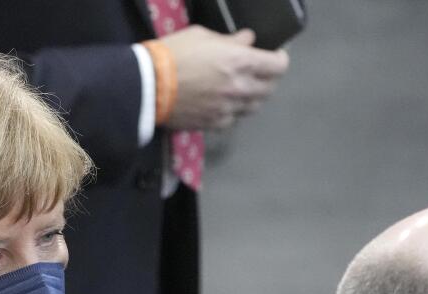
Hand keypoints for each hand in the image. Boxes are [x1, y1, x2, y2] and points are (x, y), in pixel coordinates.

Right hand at [158, 25, 289, 129]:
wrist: (148, 86)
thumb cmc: (173, 54)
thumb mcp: (202, 36)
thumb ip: (230, 40)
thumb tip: (248, 41)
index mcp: (240, 62)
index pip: (277, 66)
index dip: (279, 60)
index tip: (274, 56)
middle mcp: (239, 88)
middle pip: (269, 89)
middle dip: (268, 79)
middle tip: (259, 73)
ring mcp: (228, 109)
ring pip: (254, 107)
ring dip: (252, 97)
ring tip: (241, 89)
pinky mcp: (214, 124)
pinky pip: (233, 119)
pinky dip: (233, 111)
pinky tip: (223, 103)